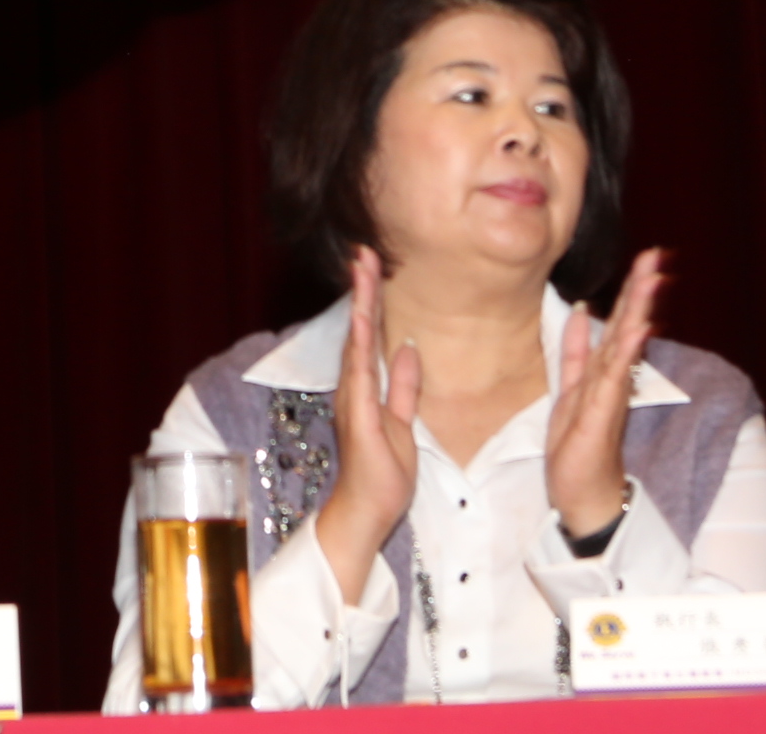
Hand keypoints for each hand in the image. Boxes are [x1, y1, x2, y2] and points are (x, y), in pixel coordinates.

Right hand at [314, 246, 421, 602]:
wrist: (366, 514)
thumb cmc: (382, 476)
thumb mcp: (403, 425)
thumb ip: (404, 388)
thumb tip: (411, 350)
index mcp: (366, 390)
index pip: (370, 335)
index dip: (373, 299)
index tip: (375, 265)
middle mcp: (355, 389)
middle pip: (359, 329)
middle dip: (363, 289)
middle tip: (364, 251)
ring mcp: (354, 401)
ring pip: (357, 342)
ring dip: (361, 304)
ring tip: (363, 269)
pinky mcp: (360, 417)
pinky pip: (361, 373)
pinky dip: (362, 343)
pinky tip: (364, 320)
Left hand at [543, 250, 666, 544]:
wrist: (582, 495)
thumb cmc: (579, 448)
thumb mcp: (570, 390)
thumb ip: (575, 351)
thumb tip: (580, 311)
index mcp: (602, 370)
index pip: (619, 322)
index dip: (631, 290)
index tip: (646, 258)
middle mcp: (611, 379)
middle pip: (628, 326)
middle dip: (640, 291)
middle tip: (656, 257)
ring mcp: (610, 395)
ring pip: (625, 345)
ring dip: (638, 312)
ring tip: (651, 281)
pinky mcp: (603, 414)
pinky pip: (614, 377)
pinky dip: (626, 352)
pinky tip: (638, 329)